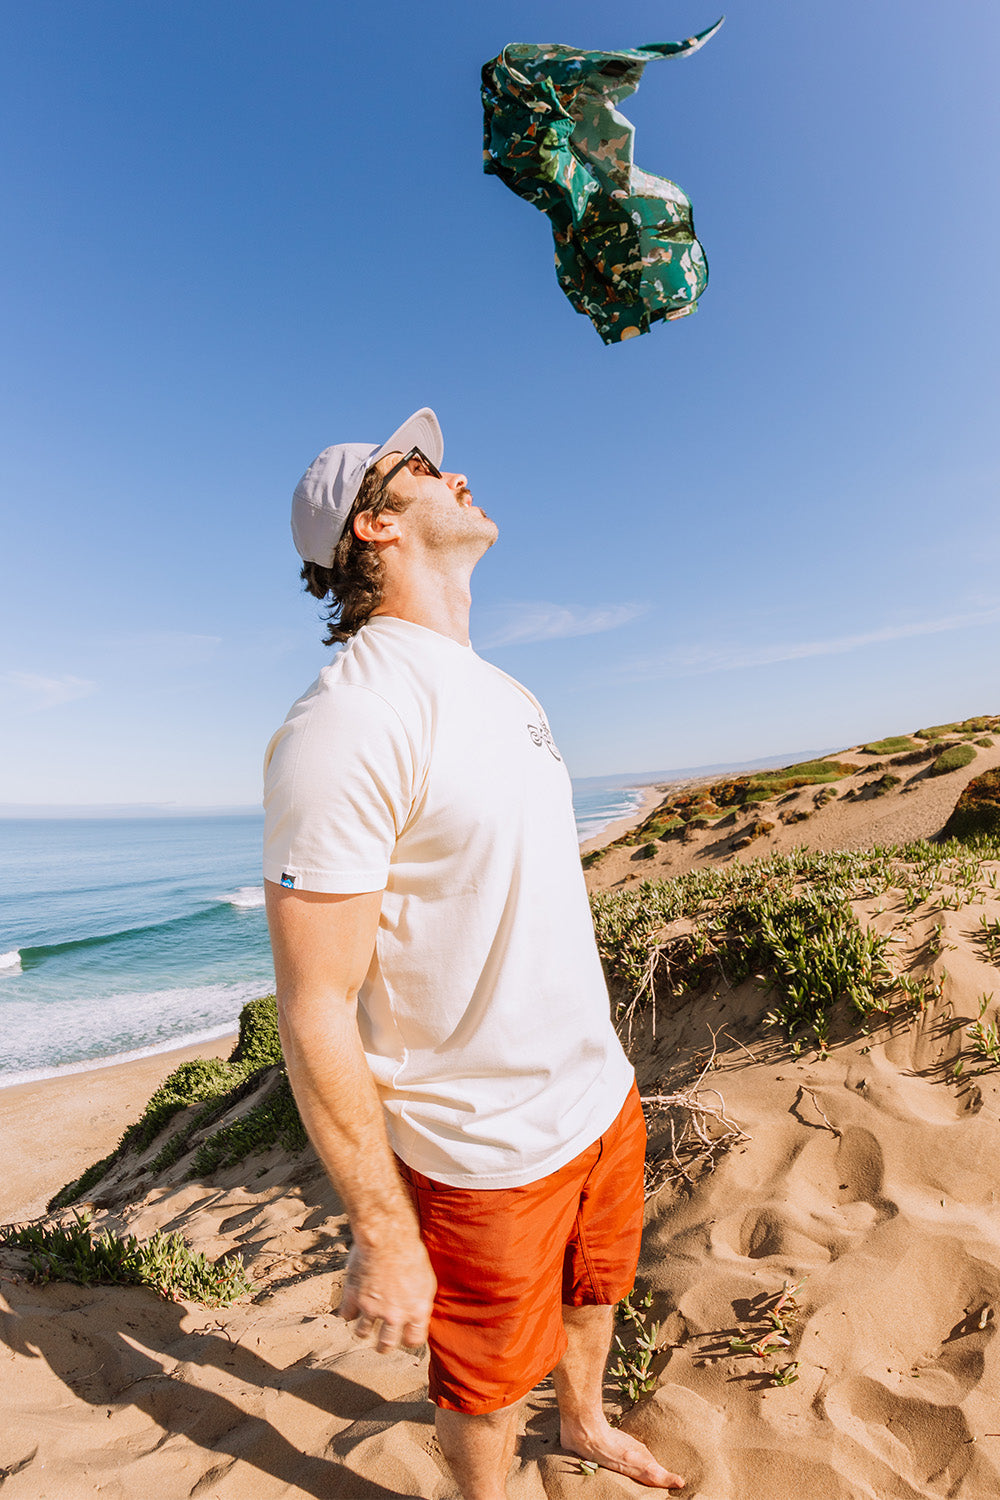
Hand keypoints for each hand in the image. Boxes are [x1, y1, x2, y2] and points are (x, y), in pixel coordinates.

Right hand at [338, 1232, 436, 1352]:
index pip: (414, 1340)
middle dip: (384, 1346)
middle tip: (382, 1344)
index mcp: (416, 1311)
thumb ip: (421, 1302)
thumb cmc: (412, 1253)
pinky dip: (348, 1312)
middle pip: (386, 1344)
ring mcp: (371, 1308)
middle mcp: (394, 1315)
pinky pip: (346, 1315)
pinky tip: (351, 1308)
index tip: (406, 1337)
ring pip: (362, 1333)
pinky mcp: (353, 1297)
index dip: (409, 1340)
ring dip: (364, 1330)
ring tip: (364, 1328)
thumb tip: (419, 1313)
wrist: (388, 1236)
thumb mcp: (427, 1279)